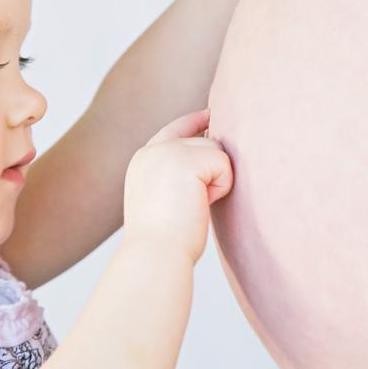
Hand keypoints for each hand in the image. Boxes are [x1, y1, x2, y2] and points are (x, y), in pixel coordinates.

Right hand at [122, 109, 233, 264]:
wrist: (155, 254)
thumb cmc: (165, 241)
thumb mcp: (164, 199)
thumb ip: (178, 175)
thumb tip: (211, 153)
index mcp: (143, 160)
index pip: (174, 129)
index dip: (195, 121)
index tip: (210, 114)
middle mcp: (153, 150)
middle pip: (205, 142)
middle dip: (212, 172)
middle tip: (194, 204)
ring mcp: (168, 152)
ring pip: (217, 151)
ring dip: (217, 181)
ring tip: (194, 206)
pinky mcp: (187, 160)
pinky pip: (224, 165)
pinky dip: (221, 187)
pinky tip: (201, 205)